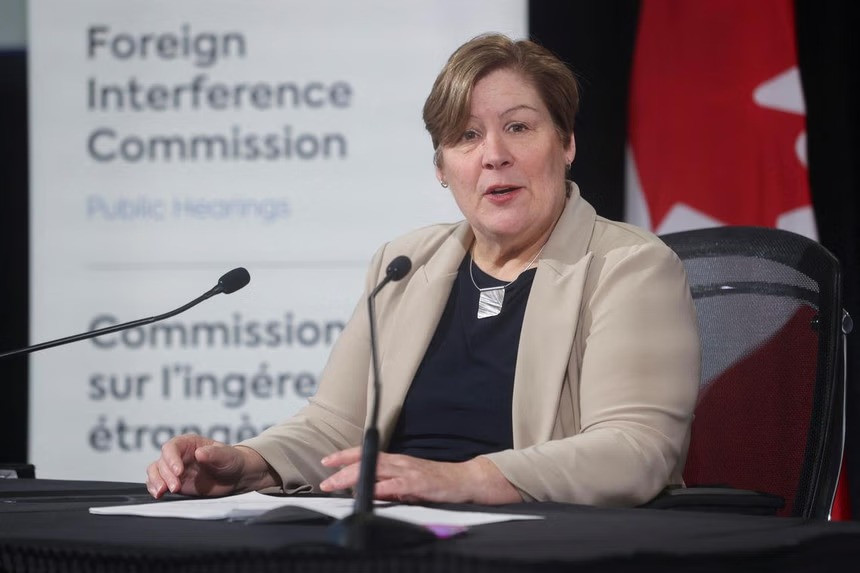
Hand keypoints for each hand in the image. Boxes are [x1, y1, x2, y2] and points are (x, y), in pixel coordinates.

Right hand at [145, 434, 275, 498]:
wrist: (236, 477)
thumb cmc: (232, 461)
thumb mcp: (227, 456)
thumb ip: (214, 454)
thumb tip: (199, 453)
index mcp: (189, 443)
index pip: (172, 447)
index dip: (171, 459)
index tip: (178, 471)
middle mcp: (179, 455)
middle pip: (161, 461)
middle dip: (165, 475)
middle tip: (175, 487)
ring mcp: (174, 470)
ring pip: (155, 472)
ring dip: (156, 482)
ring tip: (162, 492)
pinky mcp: (174, 483)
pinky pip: (157, 483)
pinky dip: (155, 488)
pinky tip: (159, 495)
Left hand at [318, 448, 521, 504]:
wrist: (465, 479)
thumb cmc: (437, 483)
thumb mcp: (409, 483)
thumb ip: (390, 486)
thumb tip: (370, 492)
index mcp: (397, 461)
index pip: (367, 454)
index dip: (345, 456)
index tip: (327, 461)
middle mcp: (400, 462)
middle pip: (366, 461)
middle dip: (342, 469)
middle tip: (325, 478)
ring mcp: (409, 471)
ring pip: (376, 470)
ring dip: (354, 476)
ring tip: (336, 483)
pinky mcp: (418, 483)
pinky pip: (396, 485)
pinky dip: (381, 488)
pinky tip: (369, 491)